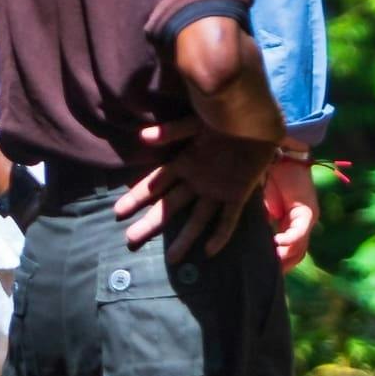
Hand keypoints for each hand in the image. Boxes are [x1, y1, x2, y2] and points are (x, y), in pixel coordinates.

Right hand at [116, 129, 274, 258]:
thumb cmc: (223, 116)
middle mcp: (197, 181)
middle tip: (130, 240)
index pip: (155, 184)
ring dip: (185, 238)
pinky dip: (220, 235)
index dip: (138, 197)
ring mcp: (217, 190)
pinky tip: (209, 251)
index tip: (118, 211)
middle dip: (151, 223)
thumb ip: (170, 132)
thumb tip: (142, 137)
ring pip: (197, 219)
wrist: (255, 116)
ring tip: (172, 259)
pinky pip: (229, 219)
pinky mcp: (238, 194)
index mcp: (185, 163)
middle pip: (170, 207)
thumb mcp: (194, 123)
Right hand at [263, 154, 319, 270]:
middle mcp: (302, 225)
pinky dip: (288, 241)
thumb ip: (257, 223)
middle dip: (281, 266)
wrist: (282, 154)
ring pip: (300, 248)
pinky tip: (276, 244)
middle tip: (264, 274)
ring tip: (269, 262)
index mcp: (289, 224)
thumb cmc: (268, 176)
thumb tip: (240, 242)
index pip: (287, 252)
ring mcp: (308, 219)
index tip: (261, 272)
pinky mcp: (308, 211)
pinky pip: (299, 232)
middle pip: (296, 255)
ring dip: (285, 257)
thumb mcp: (259, 205)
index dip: (277, 264)